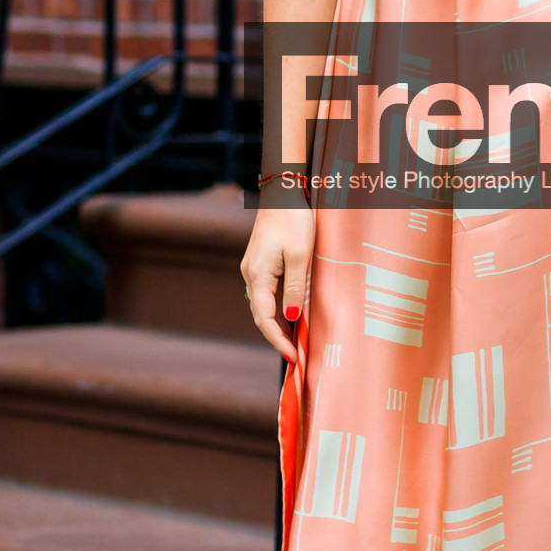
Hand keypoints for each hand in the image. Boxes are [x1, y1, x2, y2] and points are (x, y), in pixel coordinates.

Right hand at [242, 206, 314, 362]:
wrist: (282, 193)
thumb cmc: (294, 221)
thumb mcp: (300, 256)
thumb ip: (295, 289)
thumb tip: (291, 319)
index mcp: (258, 275)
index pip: (265, 319)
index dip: (278, 341)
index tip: (294, 358)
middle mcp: (250, 274)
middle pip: (261, 316)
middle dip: (277, 338)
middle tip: (297, 356)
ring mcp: (253, 268)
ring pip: (262, 305)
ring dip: (277, 325)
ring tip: (296, 341)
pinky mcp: (259, 263)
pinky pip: (266, 294)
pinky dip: (276, 310)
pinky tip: (290, 315)